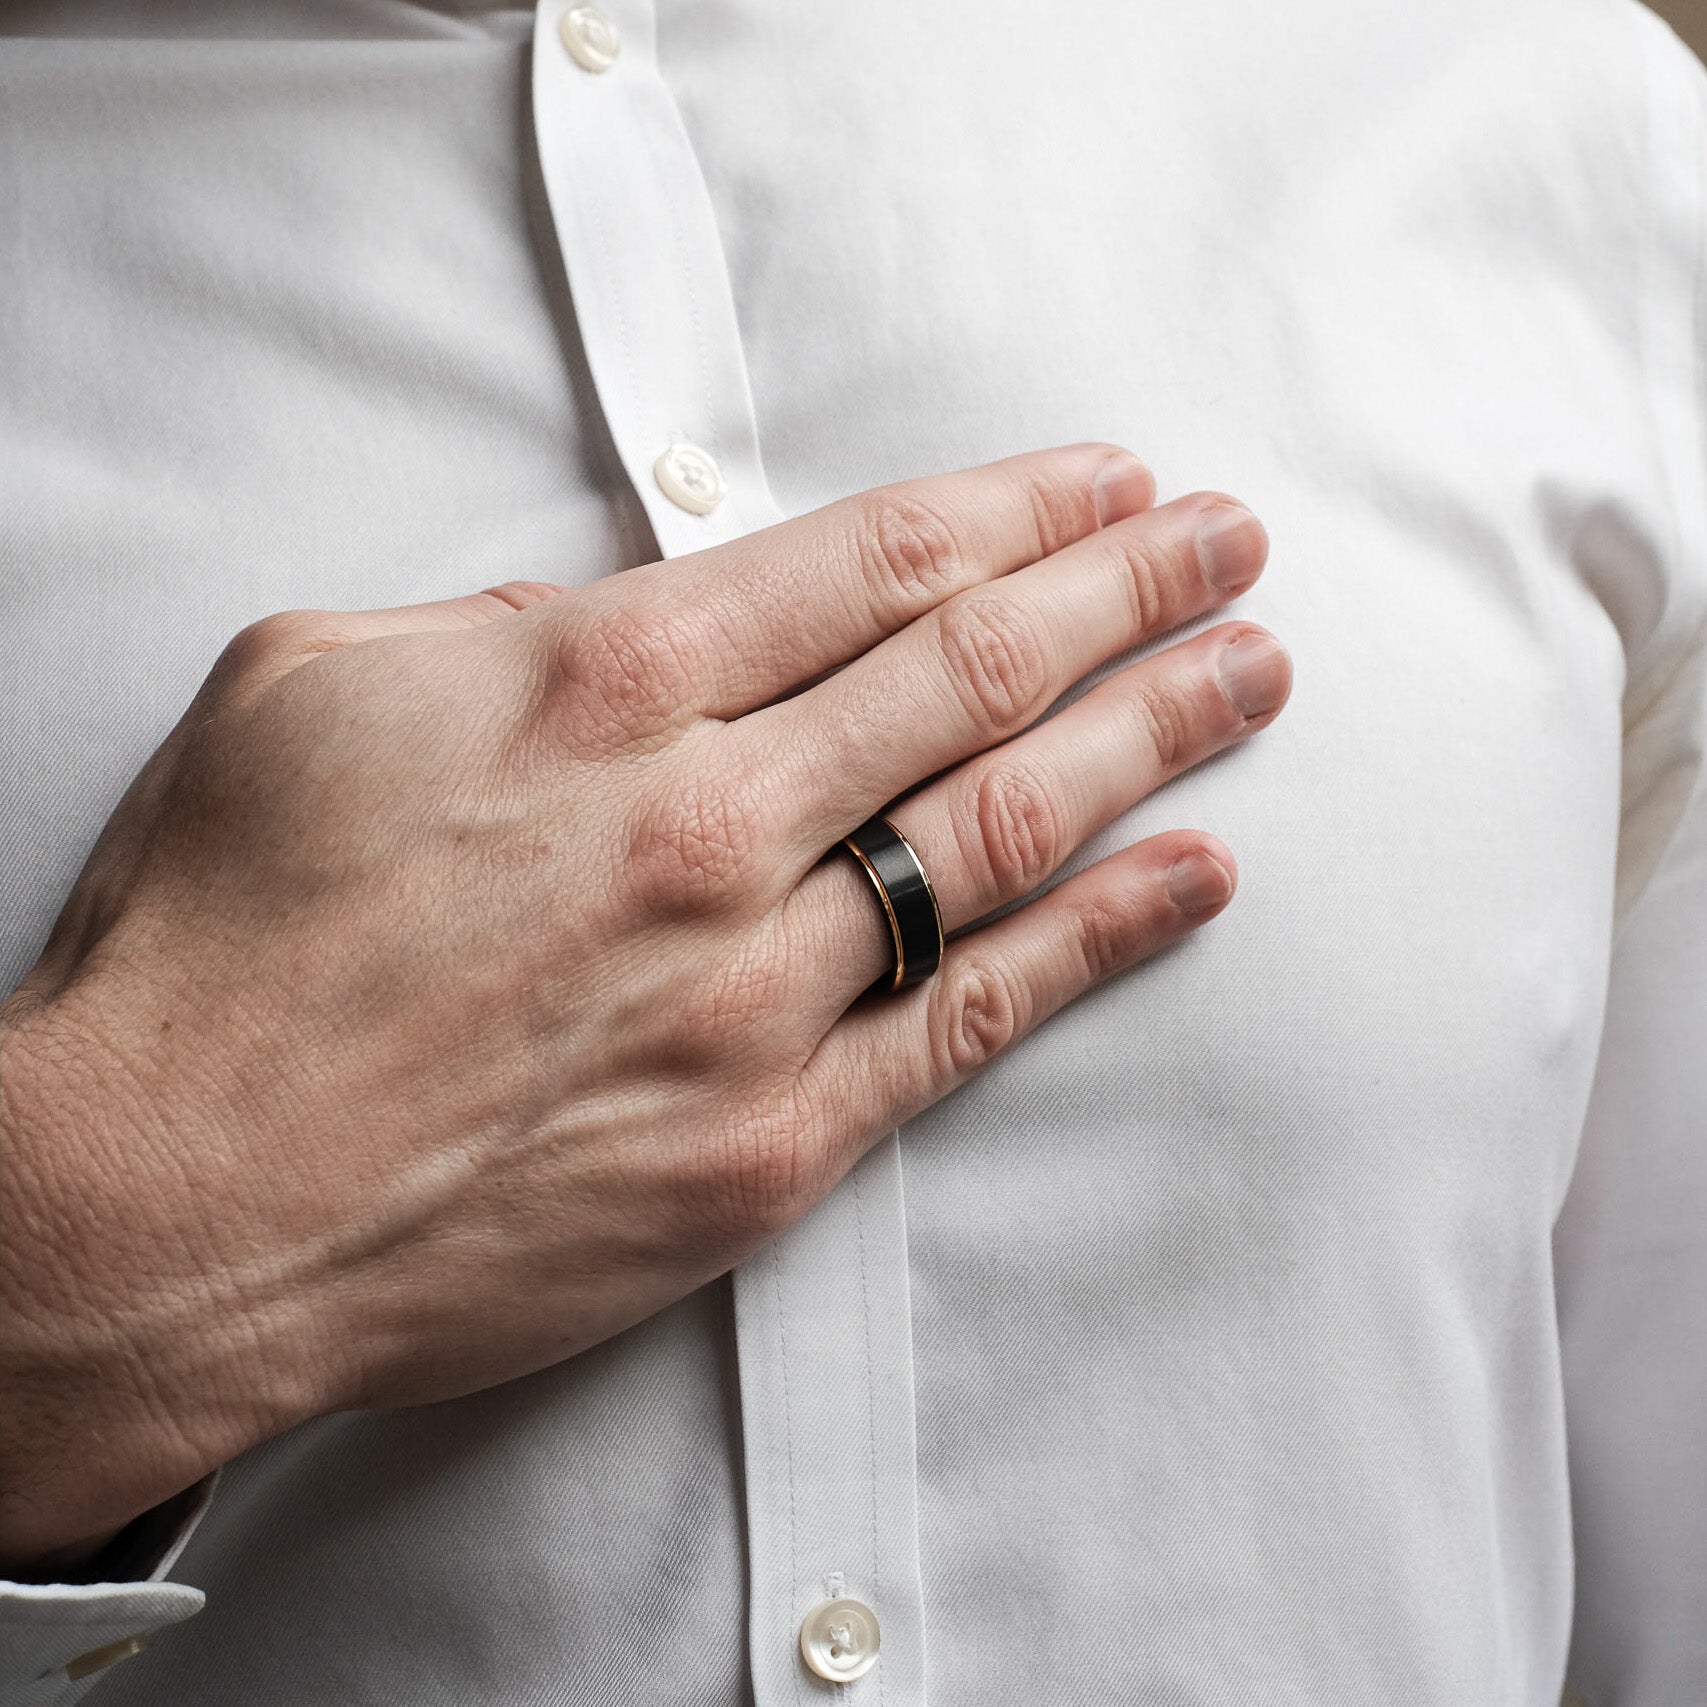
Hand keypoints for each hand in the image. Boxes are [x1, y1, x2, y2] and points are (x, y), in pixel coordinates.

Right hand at [0, 445, 1288, 1569]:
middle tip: (1228, 547)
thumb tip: (614, 621)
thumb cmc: (224, 948)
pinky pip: (974, 1018)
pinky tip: (1191, 880)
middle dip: (1126, 591)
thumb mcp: (315, 690)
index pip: (873, 561)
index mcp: (600, 692)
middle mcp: (707, 825)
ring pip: (1007, 827)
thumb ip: (496, 630)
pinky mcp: (773, 1137)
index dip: (1016, 509)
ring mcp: (756, 990)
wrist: (176, 1202)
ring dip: (1151, 735)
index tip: (1108, 485)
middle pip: (974, 670)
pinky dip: (1101, 939)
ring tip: (1250, 675)